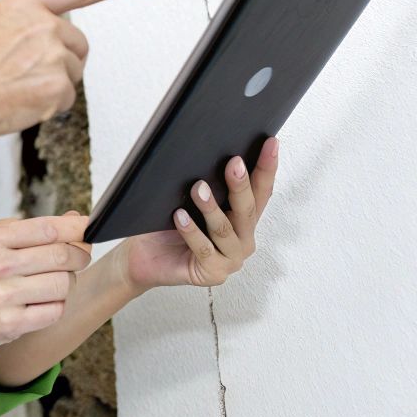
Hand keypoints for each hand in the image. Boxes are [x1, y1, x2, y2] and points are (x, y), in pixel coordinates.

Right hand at [0, 0, 158, 144]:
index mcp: (24, 5)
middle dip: (60, 61)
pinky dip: (45, 106)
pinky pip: (64, 100)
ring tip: (11, 89)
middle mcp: (45, 25)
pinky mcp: (59, 86)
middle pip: (77, 46)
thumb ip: (17, 30)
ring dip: (49, 85)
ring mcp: (55, 55)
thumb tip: (28, 49)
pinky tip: (17, 103)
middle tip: (24, 75)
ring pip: (70, 74)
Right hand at [0, 214, 93, 355]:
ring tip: (53, 284)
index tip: (87, 232)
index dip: (78, 230)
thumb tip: (73, 220)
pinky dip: (55, 307)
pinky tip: (42, 303)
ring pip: (64, 285)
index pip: (50, 229)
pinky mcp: (10, 325)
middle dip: (79, 257)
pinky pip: (54, 312)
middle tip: (78, 259)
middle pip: (63, 256)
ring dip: (67, 284)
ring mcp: (4, 297)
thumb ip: (27, 230)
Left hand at [121, 137, 279, 291]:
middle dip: (241, 184)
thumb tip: (210, 151)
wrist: (145, 256)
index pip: (260, 192)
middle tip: (234, 163)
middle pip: (246, 210)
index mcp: (243, 220)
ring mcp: (230, 259)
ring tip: (198, 188)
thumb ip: (208, 185)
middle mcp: (243, 240)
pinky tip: (179, 216)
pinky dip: (191, 231)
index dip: (266, 167)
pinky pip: (203, 248)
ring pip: (224, 229)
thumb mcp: (190, 200)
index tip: (271, 143)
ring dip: (210, 207)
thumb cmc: (168, 224)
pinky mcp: (212, 273)